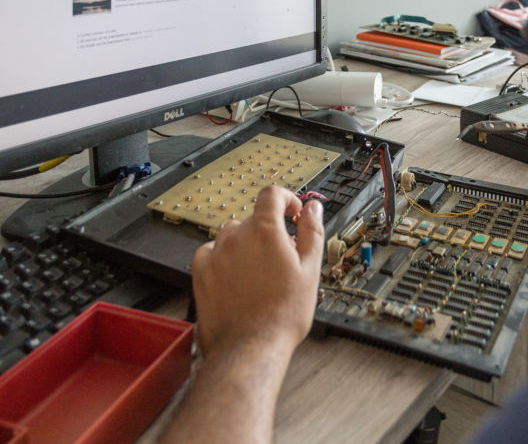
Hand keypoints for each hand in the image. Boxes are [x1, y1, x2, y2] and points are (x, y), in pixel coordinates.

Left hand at [191, 185, 324, 356]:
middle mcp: (236, 236)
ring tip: (260, 273)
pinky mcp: (200, 272)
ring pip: (232, 236)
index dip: (286, 199)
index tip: (292, 213)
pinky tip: (238, 280)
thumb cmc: (282, 315)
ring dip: (247, 245)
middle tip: (282, 259)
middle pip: (254, 219)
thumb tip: (313, 209)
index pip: (272, 195)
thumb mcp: (310, 270)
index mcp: (265, 231)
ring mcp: (215, 253)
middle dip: (269, 232)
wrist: (249, 348)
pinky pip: (212, 253)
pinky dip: (225, 259)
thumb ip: (312, 231)